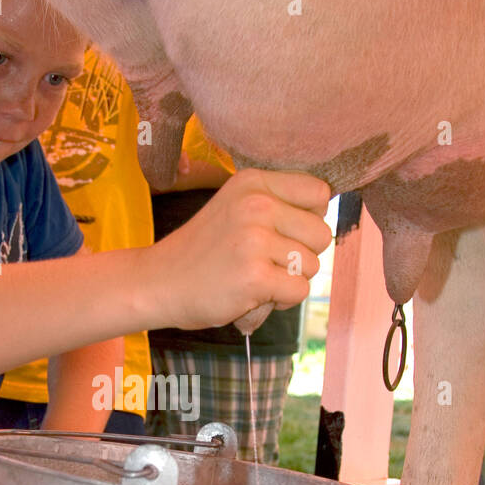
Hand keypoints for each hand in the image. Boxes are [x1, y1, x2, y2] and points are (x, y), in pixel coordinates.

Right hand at [145, 168, 331, 329]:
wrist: (157, 282)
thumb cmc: (203, 251)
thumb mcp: (235, 207)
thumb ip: (276, 204)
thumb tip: (327, 209)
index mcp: (253, 182)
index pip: (319, 193)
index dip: (310, 219)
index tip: (283, 233)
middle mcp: (257, 204)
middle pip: (322, 234)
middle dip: (302, 255)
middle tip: (266, 263)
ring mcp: (255, 240)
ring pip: (312, 266)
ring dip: (289, 280)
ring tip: (255, 278)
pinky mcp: (255, 276)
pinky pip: (298, 291)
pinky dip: (280, 301)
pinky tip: (252, 295)